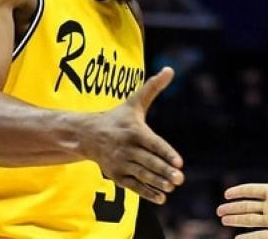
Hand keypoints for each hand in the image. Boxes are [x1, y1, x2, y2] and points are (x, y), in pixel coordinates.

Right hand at [81, 67, 183, 203]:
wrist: (87, 135)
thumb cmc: (117, 118)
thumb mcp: (134, 102)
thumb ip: (153, 88)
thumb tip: (170, 69)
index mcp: (134, 131)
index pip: (153, 144)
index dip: (166, 153)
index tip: (179, 162)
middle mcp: (127, 148)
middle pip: (149, 162)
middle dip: (164, 171)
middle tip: (180, 178)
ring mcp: (120, 163)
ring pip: (142, 175)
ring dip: (157, 182)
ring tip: (172, 186)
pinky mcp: (116, 175)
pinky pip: (133, 186)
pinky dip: (147, 192)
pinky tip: (162, 197)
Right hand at [217, 134, 267, 238]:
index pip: (253, 191)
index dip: (240, 191)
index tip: (227, 193)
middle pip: (247, 207)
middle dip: (232, 208)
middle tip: (219, 210)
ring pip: (250, 220)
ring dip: (236, 220)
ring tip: (223, 220)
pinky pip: (259, 236)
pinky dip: (248, 238)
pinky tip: (236, 238)